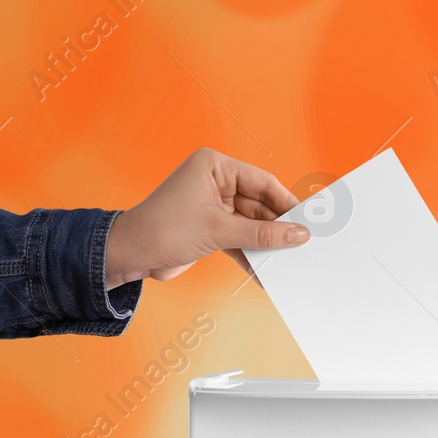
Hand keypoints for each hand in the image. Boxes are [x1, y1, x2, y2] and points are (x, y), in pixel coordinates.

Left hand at [104, 148, 308, 289]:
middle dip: (277, 228)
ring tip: (286, 261)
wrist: (130, 255)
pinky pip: (240, 238)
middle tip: (301, 246)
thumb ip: (262, 233)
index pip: (262, 182)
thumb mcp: (219, 231)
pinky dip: (251, 253)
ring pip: (251, 223)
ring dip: (265, 244)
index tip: (307, 222)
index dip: (286, 203)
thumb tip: (298, 234)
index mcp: (215, 166)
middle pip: (260, 204)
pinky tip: (264, 271)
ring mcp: (213, 205)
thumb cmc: (163, 230)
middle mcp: (215, 182)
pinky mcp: (211, 227)